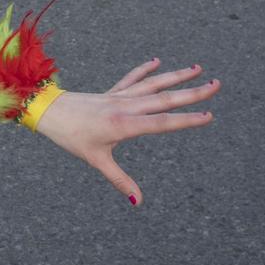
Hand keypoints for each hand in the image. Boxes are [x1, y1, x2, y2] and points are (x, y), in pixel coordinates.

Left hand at [33, 58, 220, 204]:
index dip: (187, 120)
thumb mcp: (96, 160)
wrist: (48, 111)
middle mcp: (125, 106)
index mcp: (124, 124)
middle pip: (165, 98)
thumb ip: (120, 180)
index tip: (209, 115)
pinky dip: (144, 70)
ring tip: (196, 68)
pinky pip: (131, 79)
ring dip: (175, 76)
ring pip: (152, 84)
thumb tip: (138, 202)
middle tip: (216, 85)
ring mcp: (118, 97)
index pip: (163, 122)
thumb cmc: (71, 137)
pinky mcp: (110, 92)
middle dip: (192, 92)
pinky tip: (156, 62)